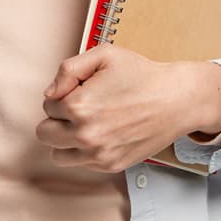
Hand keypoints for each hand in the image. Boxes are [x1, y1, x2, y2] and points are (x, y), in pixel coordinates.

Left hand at [36, 44, 197, 172]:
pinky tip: (101, 134)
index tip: (80, 91)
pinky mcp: (111, 165)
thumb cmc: (142, 76)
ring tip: (85, 124)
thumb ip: (68, 69)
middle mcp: (85, 134)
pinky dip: (84, 152)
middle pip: (45, 134)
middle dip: (57, 119)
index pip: (47, 106)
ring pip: (57, 155)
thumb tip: (50, 93)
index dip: (62, 96)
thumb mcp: (104, 55)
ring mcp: (98, 154)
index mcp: (78, 106)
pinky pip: (80, 164)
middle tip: (78, 109)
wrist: (176, 100)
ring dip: (66, 140)